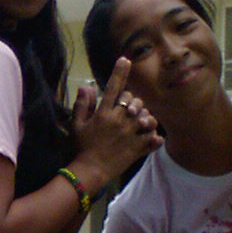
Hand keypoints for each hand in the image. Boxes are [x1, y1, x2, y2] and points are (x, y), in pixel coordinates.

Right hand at [68, 57, 160, 191]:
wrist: (90, 172)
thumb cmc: (81, 148)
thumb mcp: (76, 125)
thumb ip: (82, 105)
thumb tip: (85, 86)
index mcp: (104, 113)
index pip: (113, 87)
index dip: (120, 72)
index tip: (125, 60)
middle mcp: (119, 121)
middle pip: (133, 100)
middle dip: (132, 101)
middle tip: (128, 109)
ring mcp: (130, 135)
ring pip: (147, 117)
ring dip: (145, 117)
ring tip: (140, 123)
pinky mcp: (138, 148)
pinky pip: (153, 138)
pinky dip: (154, 137)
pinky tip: (150, 137)